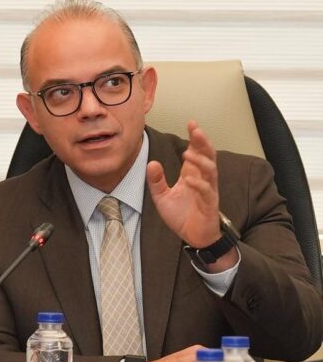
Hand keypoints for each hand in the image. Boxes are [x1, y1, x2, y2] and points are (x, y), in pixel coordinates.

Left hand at [147, 121, 220, 247]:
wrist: (194, 237)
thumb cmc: (182, 216)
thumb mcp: (162, 197)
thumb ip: (156, 181)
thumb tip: (151, 163)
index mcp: (192, 175)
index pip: (196, 152)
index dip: (195, 138)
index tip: (191, 123)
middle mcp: (203, 180)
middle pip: (207, 156)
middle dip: (202, 142)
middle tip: (196, 129)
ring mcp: (208, 192)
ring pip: (210, 171)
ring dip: (200, 161)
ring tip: (189, 152)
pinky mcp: (209, 205)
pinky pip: (207, 192)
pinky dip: (199, 184)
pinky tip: (190, 178)